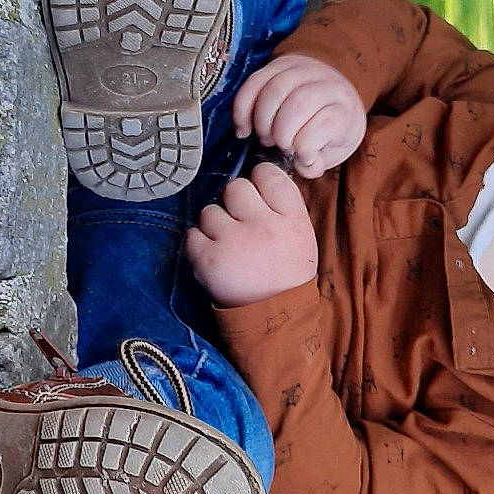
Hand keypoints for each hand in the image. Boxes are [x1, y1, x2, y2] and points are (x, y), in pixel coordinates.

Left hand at [184, 163, 319, 307]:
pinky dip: (198, 244)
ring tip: (227, 245)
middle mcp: (263, 226)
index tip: (256, 194)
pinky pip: (192, 234)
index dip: (258, 180)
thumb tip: (259, 176)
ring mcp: (233, 241)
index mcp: (291, 219)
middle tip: (239, 222)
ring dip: (214, 225)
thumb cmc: (286, 273)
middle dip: (233, 202)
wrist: (275, 317)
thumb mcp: (301, 236)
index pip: (268, 175)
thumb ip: (283, 206)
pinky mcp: (208, 259)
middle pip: (235, 187)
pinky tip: (213, 256)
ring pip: (210, 211)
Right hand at [231, 54, 366, 178]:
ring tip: (265, 137)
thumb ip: (316, 163)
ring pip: (274, 89)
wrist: (332, 95)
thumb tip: (302, 163)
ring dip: (262, 121)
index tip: (302, 156)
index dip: (306, 145)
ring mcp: (302, 71)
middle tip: (280, 146)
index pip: (325, 123)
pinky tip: (244, 128)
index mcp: (344, 108)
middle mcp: (326, 84)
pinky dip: (243, 108)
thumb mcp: (332, 152)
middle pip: (298, 104)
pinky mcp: (278, 65)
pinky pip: (253, 82)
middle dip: (282, 133)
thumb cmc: (330, 130)